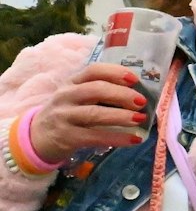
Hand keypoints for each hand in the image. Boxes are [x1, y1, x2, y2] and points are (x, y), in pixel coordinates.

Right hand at [31, 63, 149, 160]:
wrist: (38, 137)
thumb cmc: (68, 113)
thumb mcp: (77, 97)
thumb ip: (99, 92)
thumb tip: (138, 94)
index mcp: (72, 83)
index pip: (93, 70)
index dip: (115, 72)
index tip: (135, 79)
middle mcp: (66, 96)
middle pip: (95, 90)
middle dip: (122, 94)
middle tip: (141, 101)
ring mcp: (64, 116)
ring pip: (95, 113)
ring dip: (121, 116)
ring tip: (141, 118)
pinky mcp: (67, 137)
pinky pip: (95, 137)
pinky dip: (118, 138)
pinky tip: (135, 139)